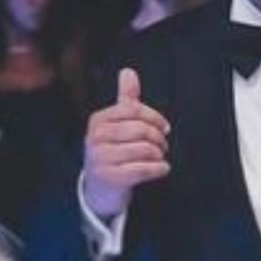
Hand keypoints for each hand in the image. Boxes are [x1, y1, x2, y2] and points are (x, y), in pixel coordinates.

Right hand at [83, 67, 170, 219]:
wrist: (99, 189)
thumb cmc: (112, 151)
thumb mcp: (117, 124)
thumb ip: (126, 99)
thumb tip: (128, 71)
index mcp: (98, 120)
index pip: (133, 110)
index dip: (155, 117)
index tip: (165, 127)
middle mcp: (95, 138)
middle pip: (140, 130)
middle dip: (158, 138)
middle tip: (163, 145)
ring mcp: (100, 158)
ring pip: (143, 150)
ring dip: (159, 154)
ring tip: (160, 157)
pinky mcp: (109, 178)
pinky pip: (142, 169)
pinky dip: (158, 169)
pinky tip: (162, 168)